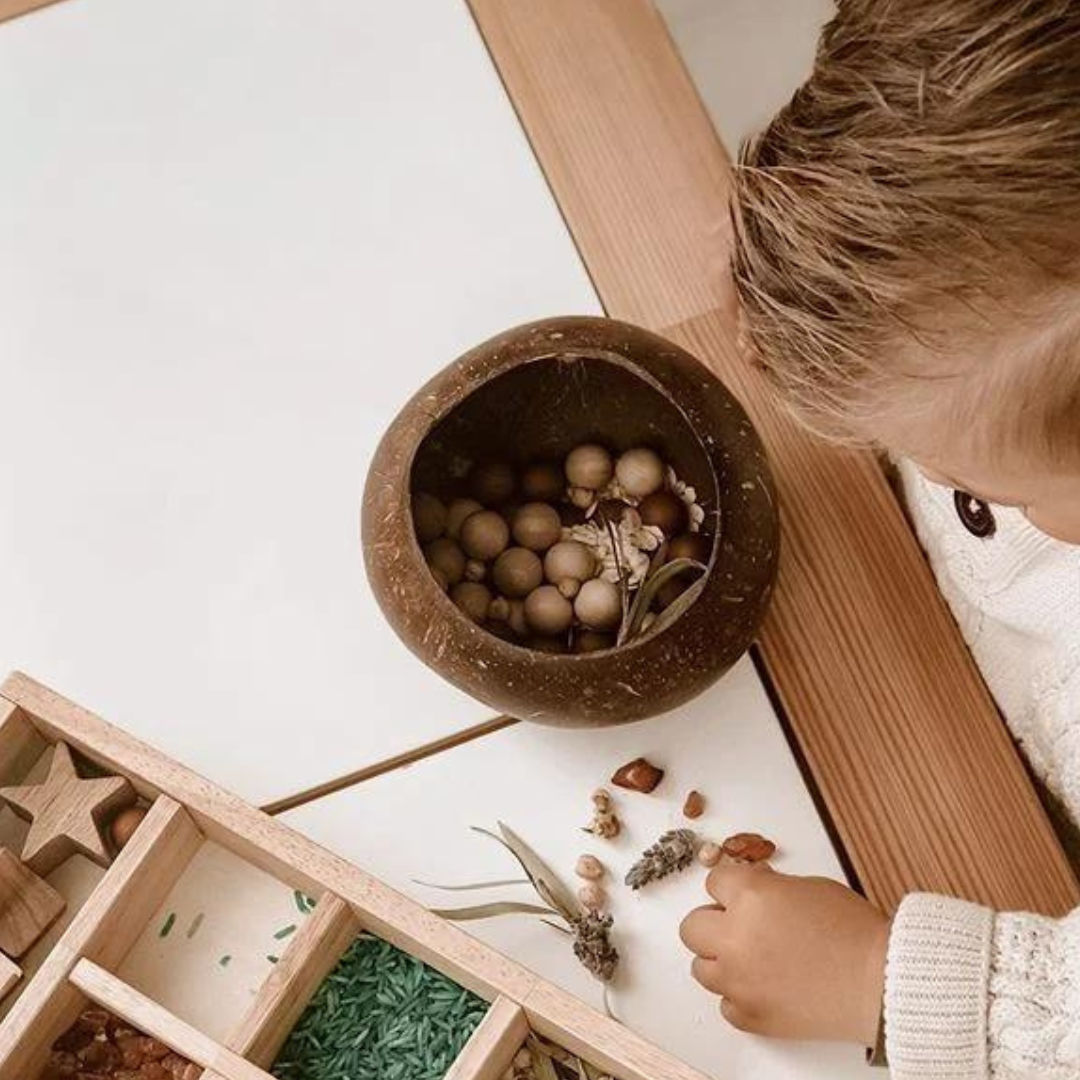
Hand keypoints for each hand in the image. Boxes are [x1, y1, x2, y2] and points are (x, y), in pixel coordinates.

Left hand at [680, 862, 889, 1043]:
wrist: (881, 982)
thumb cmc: (854, 932)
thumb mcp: (808, 887)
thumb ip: (769, 886)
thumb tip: (752, 885)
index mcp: (749, 897)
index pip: (713, 882)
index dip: (731, 887)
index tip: (740, 893)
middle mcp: (735, 937)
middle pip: (691, 927)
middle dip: (713, 922)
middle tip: (737, 925)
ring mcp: (738, 980)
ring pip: (701, 968)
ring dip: (720, 959)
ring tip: (751, 958)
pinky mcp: (750, 1015)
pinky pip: (725, 1003)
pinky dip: (739, 995)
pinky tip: (763, 986)